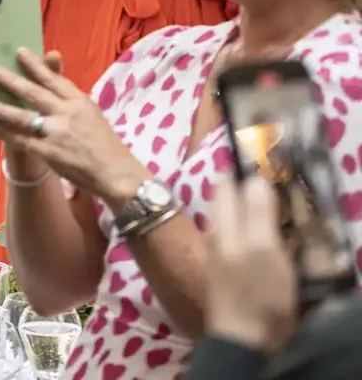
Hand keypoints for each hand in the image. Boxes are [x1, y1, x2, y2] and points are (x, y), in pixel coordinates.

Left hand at [0, 26, 134, 197]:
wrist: (117, 175)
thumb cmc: (104, 144)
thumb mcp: (91, 113)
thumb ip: (70, 98)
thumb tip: (52, 80)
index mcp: (78, 102)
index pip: (54, 79)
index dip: (35, 65)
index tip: (19, 51)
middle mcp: (67, 114)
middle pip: (34, 93)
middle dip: (10, 81)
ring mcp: (56, 134)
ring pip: (21, 117)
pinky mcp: (49, 154)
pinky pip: (20, 140)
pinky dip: (3, 133)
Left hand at [205, 176, 298, 351]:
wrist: (243, 339)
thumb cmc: (254, 291)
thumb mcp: (261, 248)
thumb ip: (255, 212)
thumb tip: (254, 177)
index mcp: (222, 223)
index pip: (224, 183)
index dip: (238, 166)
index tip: (256, 153)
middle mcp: (217, 234)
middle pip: (229, 200)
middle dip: (245, 186)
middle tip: (272, 179)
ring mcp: (222, 255)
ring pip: (236, 220)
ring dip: (251, 210)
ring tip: (275, 206)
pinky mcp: (231, 273)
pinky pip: (242, 242)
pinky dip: (254, 233)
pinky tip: (269, 239)